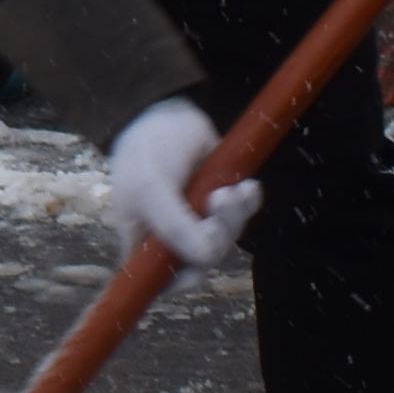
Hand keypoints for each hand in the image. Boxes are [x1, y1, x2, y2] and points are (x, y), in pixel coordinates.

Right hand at [101, 100, 261, 270]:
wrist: (164, 111)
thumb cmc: (145, 151)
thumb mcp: (151, 188)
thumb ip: (174, 225)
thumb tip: (205, 259)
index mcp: (144, 243)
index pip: (165, 281)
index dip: (185, 278)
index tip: (199, 258)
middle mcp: (171, 239)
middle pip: (203, 260)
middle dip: (218, 234)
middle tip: (219, 201)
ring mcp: (196, 222)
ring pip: (226, 238)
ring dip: (235, 216)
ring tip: (232, 189)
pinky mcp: (219, 203)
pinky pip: (242, 216)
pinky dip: (248, 203)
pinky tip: (248, 186)